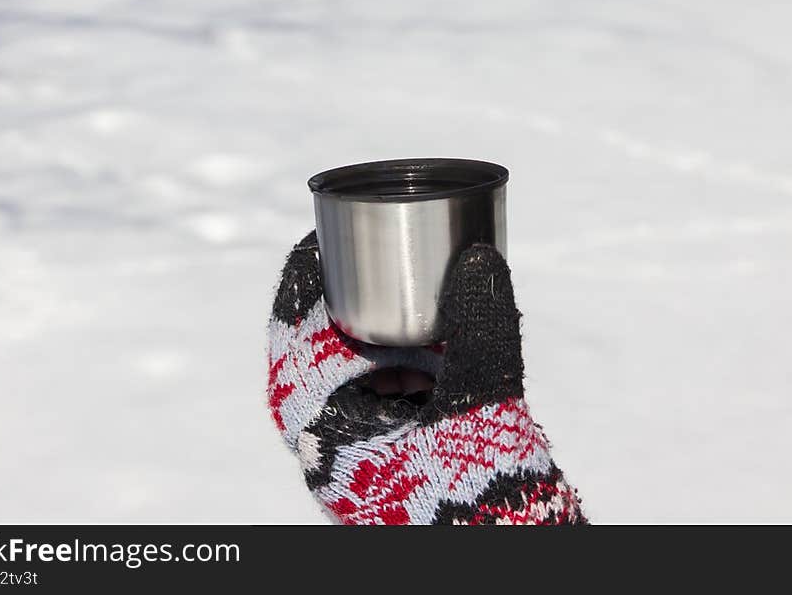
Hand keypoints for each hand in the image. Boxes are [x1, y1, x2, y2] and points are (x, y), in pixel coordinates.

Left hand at [268, 232, 585, 524]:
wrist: (499, 552)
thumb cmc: (481, 493)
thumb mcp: (484, 399)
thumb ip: (481, 325)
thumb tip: (479, 255)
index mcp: (327, 431)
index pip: (291, 339)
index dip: (301, 284)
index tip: (318, 239)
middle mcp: (324, 452)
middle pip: (313, 356)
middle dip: (343, 305)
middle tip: (370, 257)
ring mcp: (347, 467)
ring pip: (343, 384)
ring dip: (372, 341)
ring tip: (413, 303)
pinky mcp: (376, 476)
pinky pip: (370, 409)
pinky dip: (394, 375)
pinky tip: (433, 356)